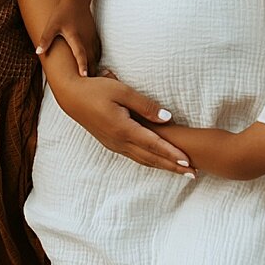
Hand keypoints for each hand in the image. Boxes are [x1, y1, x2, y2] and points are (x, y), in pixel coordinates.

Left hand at [34, 3, 99, 77]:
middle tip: (88, 88)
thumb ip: (46, 39)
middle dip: (90, 73)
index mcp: (75, 37)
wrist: (76, 0)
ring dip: (94, 68)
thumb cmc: (62, 13)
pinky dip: (95, 60)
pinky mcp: (94, 36)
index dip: (82, 65)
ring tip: (91, 82)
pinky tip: (93, 68)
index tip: (85, 76)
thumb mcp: (51, 25)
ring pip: (95, 57)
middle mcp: (86, 39)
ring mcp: (92, 38)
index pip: (80, 53)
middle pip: (91, 59)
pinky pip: (97, 52)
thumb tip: (38, 52)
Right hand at [51, 69, 189, 173]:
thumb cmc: (96, 89)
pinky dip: (150, 161)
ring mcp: (114, 144)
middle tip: (193, 174)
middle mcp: (119, 141)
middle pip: (152, 158)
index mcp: (124, 129)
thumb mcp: (122, 91)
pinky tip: (157, 162)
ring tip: (180, 171)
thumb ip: (146, 106)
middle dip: (173, 166)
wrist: (71, 96)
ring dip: (163, 166)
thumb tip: (167, 118)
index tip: (189, 162)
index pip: (154, 145)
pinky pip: (135, 156)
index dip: (173, 154)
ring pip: (143, 160)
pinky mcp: (111, 143)